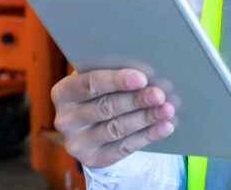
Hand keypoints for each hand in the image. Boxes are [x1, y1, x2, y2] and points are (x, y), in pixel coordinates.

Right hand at [51, 68, 175, 168]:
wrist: (96, 124)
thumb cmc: (104, 90)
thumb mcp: (102, 77)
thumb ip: (116, 71)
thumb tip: (148, 69)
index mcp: (63, 92)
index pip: (90, 84)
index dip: (117, 81)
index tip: (142, 78)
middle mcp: (65, 119)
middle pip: (105, 107)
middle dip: (136, 100)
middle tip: (159, 94)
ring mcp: (76, 143)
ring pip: (116, 128)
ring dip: (146, 118)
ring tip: (167, 110)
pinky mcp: (92, 159)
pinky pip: (123, 148)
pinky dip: (147, 136)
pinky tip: (165, 127)